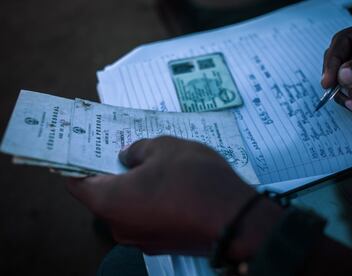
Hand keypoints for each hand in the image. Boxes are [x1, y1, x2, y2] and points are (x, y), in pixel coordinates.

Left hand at [66, 136, 279, 258]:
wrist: (235, 219)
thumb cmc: (194, 178)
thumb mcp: (164, 147)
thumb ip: (137, 149)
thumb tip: (127, 158)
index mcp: (108, 202)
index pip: (76, 183)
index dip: (79, 162)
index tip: (88, 147)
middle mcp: (118, 227)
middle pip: (103, 196)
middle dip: (113, 172)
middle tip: (128, 150)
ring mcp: (141, 240)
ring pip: (127, 207)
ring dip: (135, 187)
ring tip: (156, 165)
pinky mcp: (162, 244)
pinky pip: (146, 218)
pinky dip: (150, 202)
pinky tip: (172, 186)